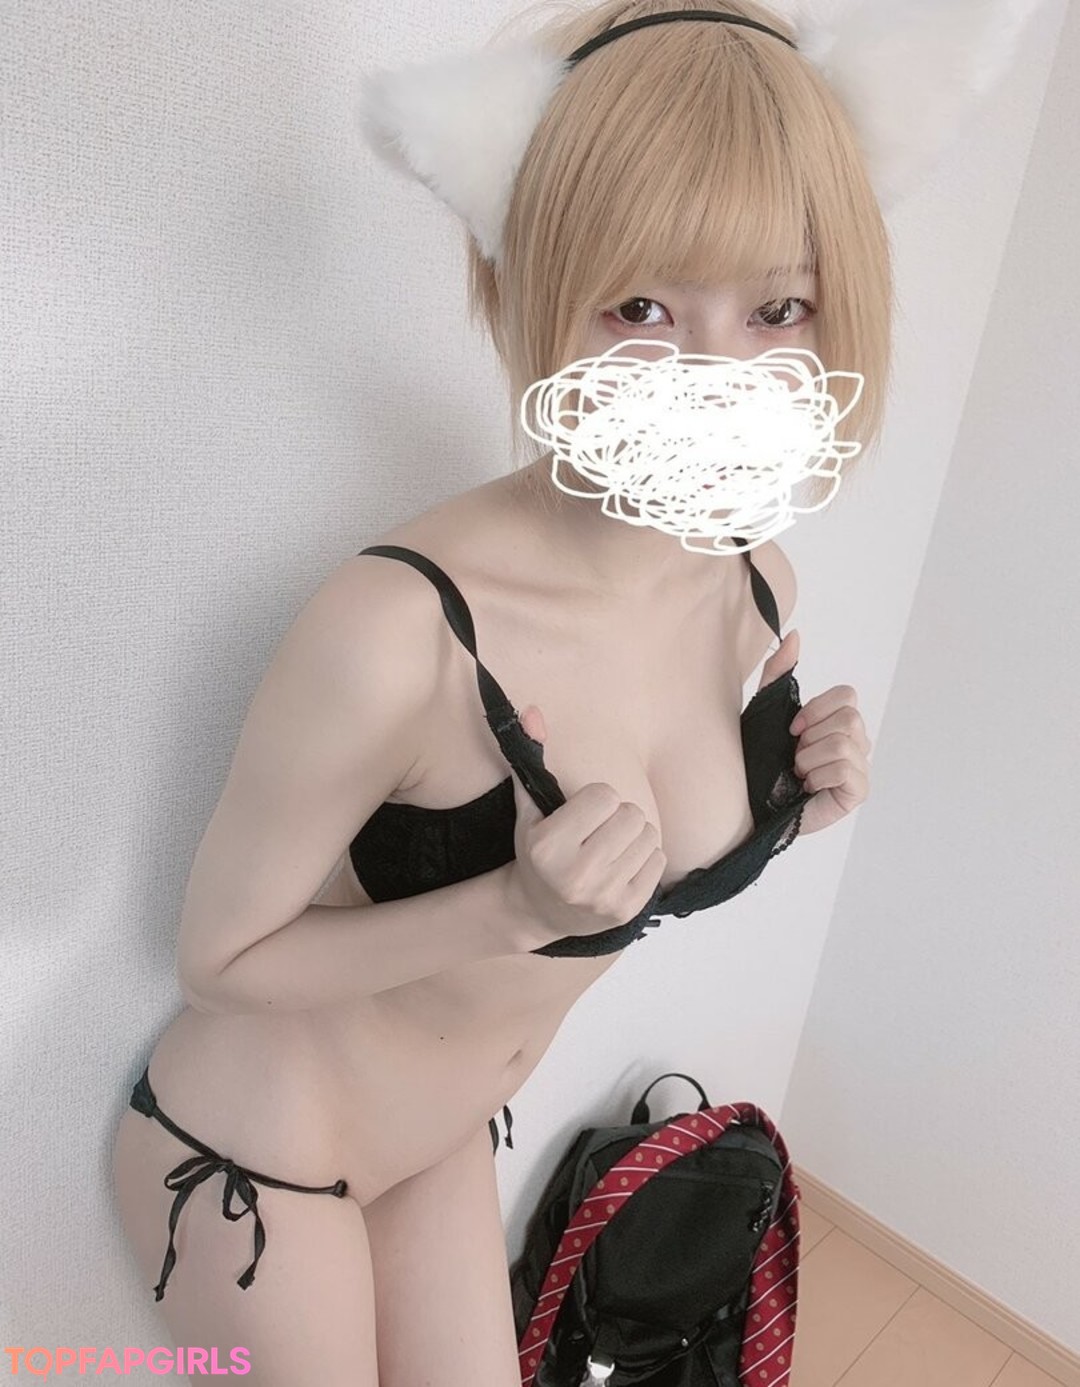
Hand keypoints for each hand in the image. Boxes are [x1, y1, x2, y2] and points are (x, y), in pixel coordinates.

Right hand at [507, 704, 666, 944]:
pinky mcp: (627, 911)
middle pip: (632, 814)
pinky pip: (660, 861)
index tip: (582, 815)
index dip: (595, 800)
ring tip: (612, 848)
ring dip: (635, 836)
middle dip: (619, 816)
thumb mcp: (529, 808)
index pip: (604, 795)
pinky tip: (621, 867)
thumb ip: (532, 757)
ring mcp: (603, 897)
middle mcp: (575, 875)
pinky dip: (645, 859)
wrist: (540, 911)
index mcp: (549, 847)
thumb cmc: (538, 851)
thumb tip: (533, 711)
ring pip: (650, 836)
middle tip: (600, 831)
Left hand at [766, 630, 872, 835]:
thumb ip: (779, 674)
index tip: (791, 728)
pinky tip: (807, 788)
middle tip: (794, 756)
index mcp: (836, 724)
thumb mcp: (764, 711)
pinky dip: (818, 776)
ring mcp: (859, 770)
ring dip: (809, 759)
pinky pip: (847, 769)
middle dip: (811, 737)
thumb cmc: (756, 762)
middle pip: (849, 718)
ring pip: (845, 743)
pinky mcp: (856, 793)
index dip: (816, 708)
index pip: (847, 695)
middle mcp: (855, 744)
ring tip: (798, 774)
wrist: (744, 806)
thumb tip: (795, 636)